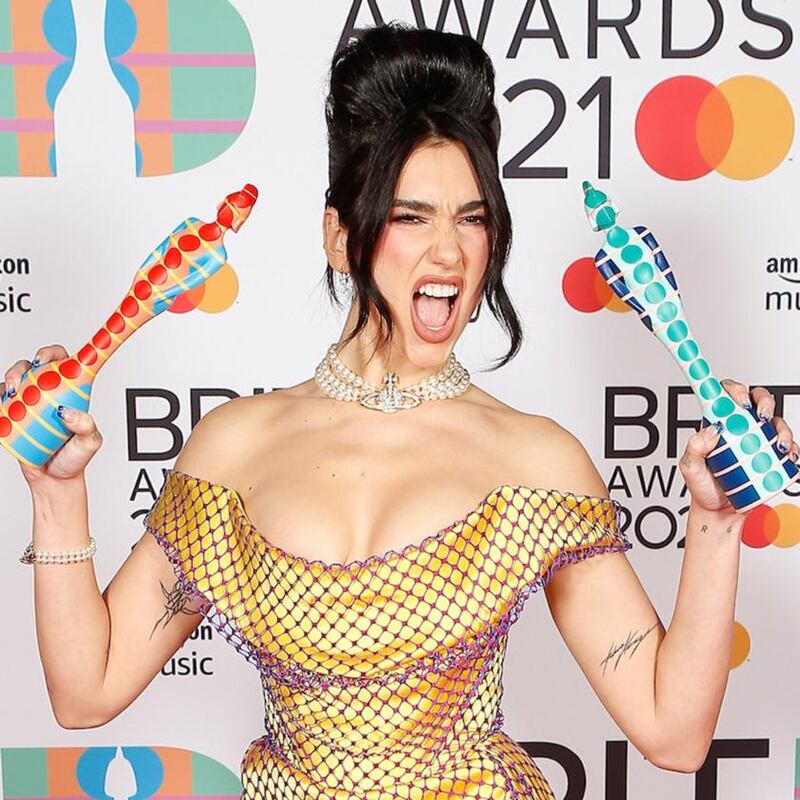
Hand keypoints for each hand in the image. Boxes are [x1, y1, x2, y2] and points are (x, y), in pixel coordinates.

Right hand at [2, 344, 103, 486]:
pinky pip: (2, 397)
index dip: (57, 353)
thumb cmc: (75, 457)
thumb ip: (86, 427)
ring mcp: (31, 401)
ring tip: (14, 391)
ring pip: (18, 376)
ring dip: (13, 376)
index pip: (68, 363)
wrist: (54, 479)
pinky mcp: (14, 413)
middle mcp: (52, 392)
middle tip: (35, 369)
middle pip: (40, 363)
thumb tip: (67, 411)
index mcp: (73, 392)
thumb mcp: (90, 442)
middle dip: (33, 360)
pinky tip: (3, 400)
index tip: (49, 356)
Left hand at [679, 379, 798, 513]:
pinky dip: (791, 448)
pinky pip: (787, 445)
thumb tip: (712, 429)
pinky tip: (787, 456)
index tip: (737, 398)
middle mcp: (739, 429)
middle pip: (755, 400)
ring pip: (775, 421)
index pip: (725, 396)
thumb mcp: (690, 467)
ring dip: (781, 427)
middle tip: (760, 416)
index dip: (734, 390)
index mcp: (717, 425)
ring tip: (778, 444)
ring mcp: (756, 441)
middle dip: (763, 401)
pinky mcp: (770, 456)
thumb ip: (694, 446)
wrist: (719, 512)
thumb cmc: (703, 487)